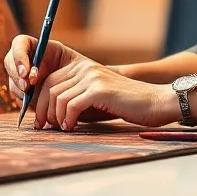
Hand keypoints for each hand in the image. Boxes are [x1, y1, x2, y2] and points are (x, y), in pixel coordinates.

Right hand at [3, 34, 87, 102]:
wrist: (79, 85)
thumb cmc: (75, 68)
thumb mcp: (65, 62)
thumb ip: (48, 65)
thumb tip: (31, 78)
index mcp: (35, 45)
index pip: (19, 43)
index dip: (19, 57)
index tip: (27, 73)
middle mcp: (24, 58)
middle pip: (10, 63)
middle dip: (17, 77)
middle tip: (27, 88)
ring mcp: (21, 75)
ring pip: (12, 81)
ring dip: (20, 90)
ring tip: (33, 97)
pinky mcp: (23, 90)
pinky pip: (18, 96)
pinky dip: (25, 101)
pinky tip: (36, 104)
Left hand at [36, 59, 179, 131]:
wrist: (156, 102)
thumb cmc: (127, 105)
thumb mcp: (98, 98)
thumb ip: (77, 98)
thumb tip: (52, 113)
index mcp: (83, 67)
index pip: (50, 80)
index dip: (40, 100)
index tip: (40, 119)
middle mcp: (86, 68)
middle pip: (50, 87)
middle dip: (42, 109)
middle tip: (43, 127)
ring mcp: (93, 77)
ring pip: (58, 97)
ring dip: (55, 116)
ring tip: (60, 128)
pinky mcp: (100, 89)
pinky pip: (72, 104)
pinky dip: (67, 118)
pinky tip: (70, 127)